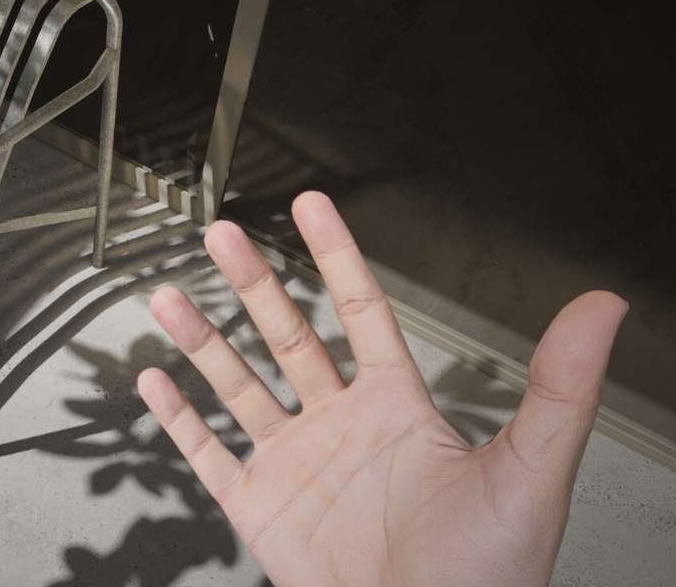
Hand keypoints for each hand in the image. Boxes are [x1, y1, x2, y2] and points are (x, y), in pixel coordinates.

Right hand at [138, 192, 625, 586]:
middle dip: (252, 282)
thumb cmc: (489, 573)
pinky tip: (153, 382)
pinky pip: (208, 453)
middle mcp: (339, 424)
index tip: (311, 206)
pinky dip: (177, 418)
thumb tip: (603, 307)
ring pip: (237, 385)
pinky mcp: (259, 506)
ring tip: (166, 298)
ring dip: (201, 341)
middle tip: (222, 233)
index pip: (360, 312)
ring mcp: (294, 463)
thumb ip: (559, 387)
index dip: (336, 256)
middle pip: (286, 336)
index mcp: (396, 406)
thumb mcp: (531, 470)